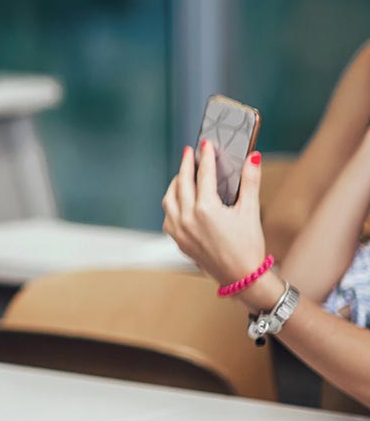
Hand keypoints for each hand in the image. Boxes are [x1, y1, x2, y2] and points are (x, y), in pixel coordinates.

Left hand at [163, 140, 277, 308]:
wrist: (241, 277)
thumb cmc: (248, 245)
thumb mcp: (251, 211)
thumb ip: (250, 182)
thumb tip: (252, 157)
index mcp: (206, 210)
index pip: (203, 175)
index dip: (205, 157)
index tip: (205, 144)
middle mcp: (187, 218)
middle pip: (182, 183)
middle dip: (186, 165)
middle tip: (190, 152)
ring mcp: (179, 230)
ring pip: (169, 198)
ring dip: (176, 184)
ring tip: (184, 173)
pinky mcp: (177, 240)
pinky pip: (168, 215)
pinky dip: (172, 203)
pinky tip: (180, 198)